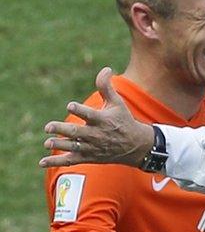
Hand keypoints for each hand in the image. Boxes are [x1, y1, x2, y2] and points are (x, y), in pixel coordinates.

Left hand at [39, 67, 153, 167]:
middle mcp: (96, 134)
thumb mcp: (117, 103)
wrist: (135, 145)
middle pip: (76, 132)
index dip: (80, 110)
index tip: (70, 105)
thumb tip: (106, 69)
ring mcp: (91, 147)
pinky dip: (56, 162)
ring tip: (47, 142)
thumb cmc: (123, 120)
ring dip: (59, 145)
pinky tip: (42, 161)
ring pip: (72, 147)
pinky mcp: (88, 157)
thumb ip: (107, 87)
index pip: (89, 114)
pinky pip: (70, 160)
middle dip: (62, 130)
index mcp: (102, 120)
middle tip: (48, 127)